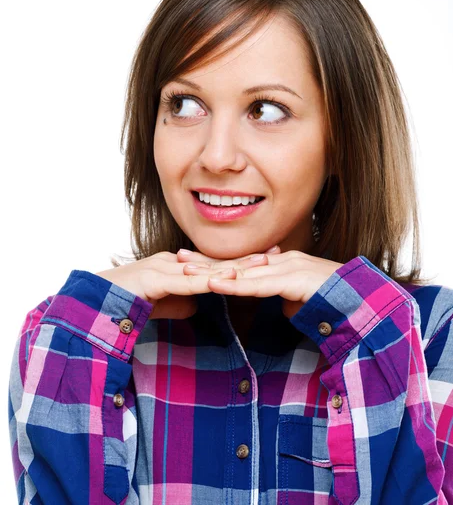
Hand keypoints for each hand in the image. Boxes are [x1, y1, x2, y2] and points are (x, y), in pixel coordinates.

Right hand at [95, 248, 270, 319]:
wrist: (97, 304)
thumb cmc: (130, 302)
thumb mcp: (164, 303)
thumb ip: (182, 301)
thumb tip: (197, 305)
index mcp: (177, 264)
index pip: (215, 262)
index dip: (241, 260)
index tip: (268, 258)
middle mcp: (173, 261)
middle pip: (216, 260)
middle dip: (246, 258)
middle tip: (276, 252)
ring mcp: (163, 267)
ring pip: (204, 267)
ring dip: (233, 266)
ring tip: (260, 263)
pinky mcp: (154, 279)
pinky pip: (185, 280)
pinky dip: (207, 280)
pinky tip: (226, 278)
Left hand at [177, 246, 343, 317]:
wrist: (361, 299)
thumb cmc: (332, 298)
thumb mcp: (299, 296)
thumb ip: (284, 295)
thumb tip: (279, 303)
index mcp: (281, 263)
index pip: (242, 263)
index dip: (216, 263)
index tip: (191, 262)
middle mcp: (281, 260)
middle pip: (237, 262)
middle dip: (206, 261)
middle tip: (178, 258)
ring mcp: (287, 267)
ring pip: (243, 270)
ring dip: (214, 272)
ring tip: (187, 271)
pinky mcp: (292, 279)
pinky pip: (259, 284)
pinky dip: (235, 284)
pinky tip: (215, 284)